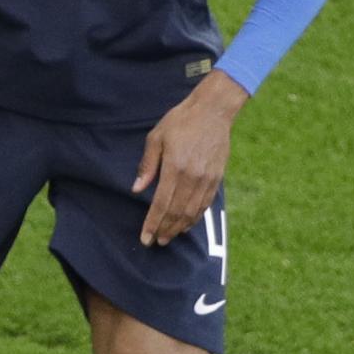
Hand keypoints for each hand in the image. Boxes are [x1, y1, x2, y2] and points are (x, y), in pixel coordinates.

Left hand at [133, 71, 248, 245]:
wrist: (213, 111)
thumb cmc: (180, 121)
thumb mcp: (156, 138)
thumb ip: (147, 165)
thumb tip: (136, 189)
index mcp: (175, 167)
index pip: (161, 203)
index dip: (152, 223)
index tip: (145, 238)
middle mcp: (192, 177)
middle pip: (177, 212)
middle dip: (165, 229)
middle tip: (156, 242)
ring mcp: (207, 179)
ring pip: (192, 211)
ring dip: (179, 227)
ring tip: (169, 237)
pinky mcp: (217, 178)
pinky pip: (205, 204)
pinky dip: (195, 217)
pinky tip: (187, 224)